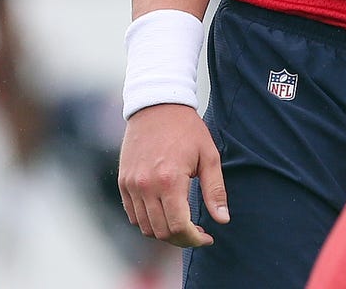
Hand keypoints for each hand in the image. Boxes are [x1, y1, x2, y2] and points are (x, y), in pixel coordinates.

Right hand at [118, 103, 228, 246]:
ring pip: (145, 227)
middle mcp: (145, 186)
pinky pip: (132, 215)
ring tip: (183, 223)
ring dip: (164, 231)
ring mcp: (130, 186)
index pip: (178, 226)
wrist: (157, 106)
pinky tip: (165, 212)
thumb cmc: (188, 129)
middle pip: (161, 231)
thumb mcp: (208, 156)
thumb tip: (223, 219)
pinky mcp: (122, 183)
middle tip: (198, 232)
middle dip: (182, 238)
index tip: (207, 237)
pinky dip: (148, 221)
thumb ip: (215, 190)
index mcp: (169, 181)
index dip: (194, 238)